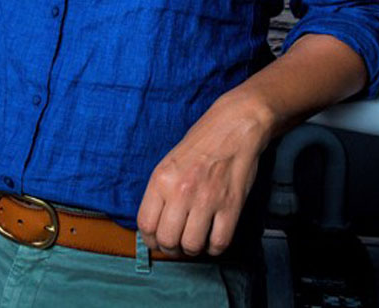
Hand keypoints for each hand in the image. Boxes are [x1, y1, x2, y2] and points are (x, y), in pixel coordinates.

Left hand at [136, 91, 272, 256]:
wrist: (232, 128)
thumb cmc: (200, 145)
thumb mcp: (168, 163)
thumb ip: (160, 193)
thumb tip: (154, 225)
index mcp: (161, 179)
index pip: (146, 224)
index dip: (150, 240)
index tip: (156, 241)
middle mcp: (181, 191)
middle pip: (167, 240)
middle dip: (170, 249)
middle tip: (176, 245)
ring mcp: (207, 199)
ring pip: (192, 246)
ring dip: (193, 250)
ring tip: (195, 240)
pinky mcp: (231, 206)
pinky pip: (219, 243)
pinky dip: (215, 248)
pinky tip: (213, 238)